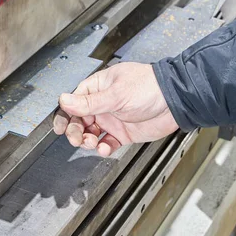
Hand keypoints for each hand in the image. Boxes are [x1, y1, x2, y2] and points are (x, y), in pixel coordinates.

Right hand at [53, 62, 178, 155]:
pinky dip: (103, 148)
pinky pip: (107, 143)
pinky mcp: (122, 133)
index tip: (59, 127)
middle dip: (75, 131)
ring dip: (87, 141)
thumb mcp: (116, 94)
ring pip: (90, 134)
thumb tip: (64, 100)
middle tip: (77, 138)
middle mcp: (102, 104)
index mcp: (97, 88)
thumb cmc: (149, 87)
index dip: (65, 115)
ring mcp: (112, 119)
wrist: (176, 101)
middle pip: (79, 120)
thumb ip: (89, 102)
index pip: (73, 102)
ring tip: (92, 143)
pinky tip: (104, 148)